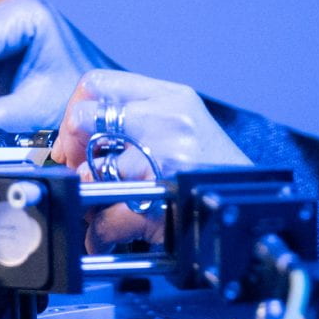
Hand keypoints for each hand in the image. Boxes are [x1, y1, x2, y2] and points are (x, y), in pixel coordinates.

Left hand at [50, 69, 252, 248]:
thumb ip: (136, 120)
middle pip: (84, 117)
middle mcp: (167, 118)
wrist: (248, 200)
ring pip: (89, 171)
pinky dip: (99, 231)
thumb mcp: (180, 125)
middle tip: (78, 171)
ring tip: (95, 208)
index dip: (74, 112)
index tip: (76, 138)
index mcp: (169, 96)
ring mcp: (167, 153)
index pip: (97, 83)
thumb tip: (79, 138)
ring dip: (85, 196)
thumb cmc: (212, 168)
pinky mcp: (164, 192)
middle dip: (70, 150)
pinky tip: (106, 235)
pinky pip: (108, 215)